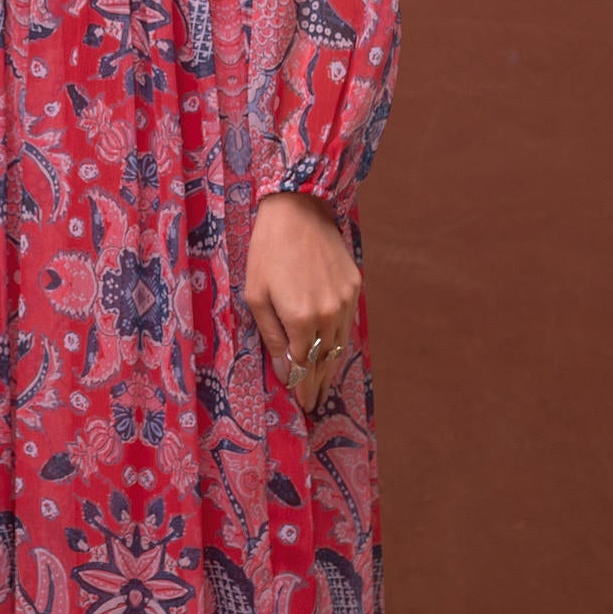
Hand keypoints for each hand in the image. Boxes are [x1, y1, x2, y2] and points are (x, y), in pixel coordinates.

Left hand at [244, 192, 359, 413]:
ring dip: (330, 366)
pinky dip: (339, 341)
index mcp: (301, 318)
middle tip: (313, 403)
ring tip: (322, 384)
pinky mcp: (355, 287)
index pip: (303, 365)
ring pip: (340, 345)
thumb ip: (273, 336)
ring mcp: (346, 300)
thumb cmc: (267, 251)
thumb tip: (286, 371)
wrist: (297, 210)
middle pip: (324, 360)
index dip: (301, 386)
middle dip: (317, 383)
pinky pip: (348, 324)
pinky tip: (332, 351)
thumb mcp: (256, 295)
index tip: (300, 403)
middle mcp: (329, 313)